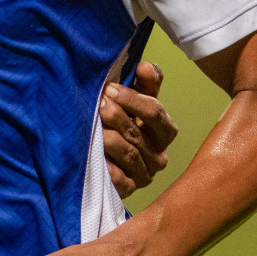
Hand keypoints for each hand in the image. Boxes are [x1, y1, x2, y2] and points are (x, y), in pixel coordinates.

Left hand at [101, 61, 176, 197]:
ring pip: (129, 154)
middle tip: (98, 104)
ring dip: (108, 138)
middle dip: (116, 116)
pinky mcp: (129, 190)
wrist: (106, 156)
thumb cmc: (123, 120)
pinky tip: (94, 156)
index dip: (132, 99)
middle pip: (138, 133)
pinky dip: (107, 167)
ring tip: (92, 126)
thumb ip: (144, 82)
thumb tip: (144, 65)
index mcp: (165, 130)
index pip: (154, 112)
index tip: (108, 89)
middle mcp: (159, 155)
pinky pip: (120, 180)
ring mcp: (145, 175)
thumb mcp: (134, 99)